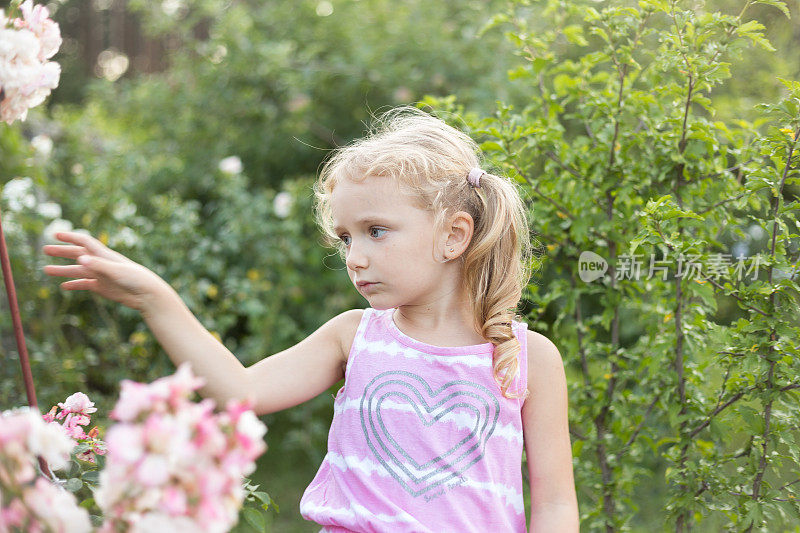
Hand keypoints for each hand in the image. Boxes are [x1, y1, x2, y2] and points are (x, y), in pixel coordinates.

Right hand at [42, 231, 169, 312]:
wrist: (147, 295)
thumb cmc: (136, 279)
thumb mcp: (116, 271)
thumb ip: (98, 265)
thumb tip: (79, 259)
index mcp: (104, 255)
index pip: (84, 242)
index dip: (70, 237)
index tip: (55, 235)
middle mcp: (101, 263)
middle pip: (78, 255)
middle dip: (62, 252)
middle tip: (45, 250)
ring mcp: (101, 276)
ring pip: (78, 271)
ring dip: (63, 270)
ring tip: (46, 270)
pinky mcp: (103, 287)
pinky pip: (85, 284)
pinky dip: (75, 284)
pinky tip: (64, 286)